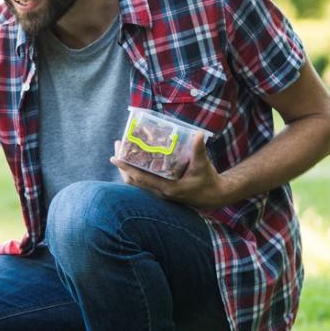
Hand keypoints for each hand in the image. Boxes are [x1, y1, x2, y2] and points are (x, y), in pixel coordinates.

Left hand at [111, 135, 229, 209]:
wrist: (214, 196)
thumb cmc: (208, 180)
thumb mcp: (203, 165)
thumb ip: (199, 150)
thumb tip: (198, 134)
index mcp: (167, 188)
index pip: (140, 178)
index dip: (126, 168)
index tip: (115, 158)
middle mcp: (159, 193)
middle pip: (133, 181)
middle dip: (122, 165)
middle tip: (117, 146)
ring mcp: (159, 194)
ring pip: (136, 183)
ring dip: (127, 169)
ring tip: (121, 152)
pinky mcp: (161, 192)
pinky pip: (142, 184)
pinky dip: (135, 173)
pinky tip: (133, 162)